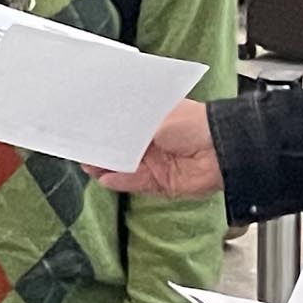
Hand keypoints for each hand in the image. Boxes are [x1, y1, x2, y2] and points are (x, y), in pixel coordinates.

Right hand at [91, 99, 221, 198]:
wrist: (222, 150)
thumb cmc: (193, 124)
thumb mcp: (156, 119)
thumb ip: (130, 128)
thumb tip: (107, 132)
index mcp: (154, 119)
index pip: (124, 123)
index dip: (106, 126)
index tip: (86, 127)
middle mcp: (154, 141)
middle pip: (122, 147)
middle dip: (102, 148)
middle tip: (80, 148)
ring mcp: (157, 162)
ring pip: (125, 166)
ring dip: (106, 166)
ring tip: (86, 163)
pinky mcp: (161, 182)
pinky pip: (135, 183)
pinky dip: (119, 181)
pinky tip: (104, 177)